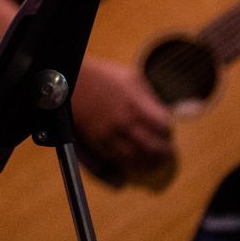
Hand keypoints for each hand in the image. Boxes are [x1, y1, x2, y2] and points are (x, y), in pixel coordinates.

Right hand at [71, 57, 172, 171]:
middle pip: (153, 146)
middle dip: (163, 152)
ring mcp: (110, 134)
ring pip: (136, 157)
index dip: (168, 130)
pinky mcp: (97, 141)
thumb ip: (149, 96)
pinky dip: (128, 164)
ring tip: (155, 163)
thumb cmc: (102, 76)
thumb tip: (163, 113)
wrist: (72, 82)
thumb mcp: (131, 77)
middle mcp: (124, 121)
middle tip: (167, 152)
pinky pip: (116, 159)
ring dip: (149, 163)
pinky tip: (134, 163)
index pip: (163, 125)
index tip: (167, 131)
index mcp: (136, 103)